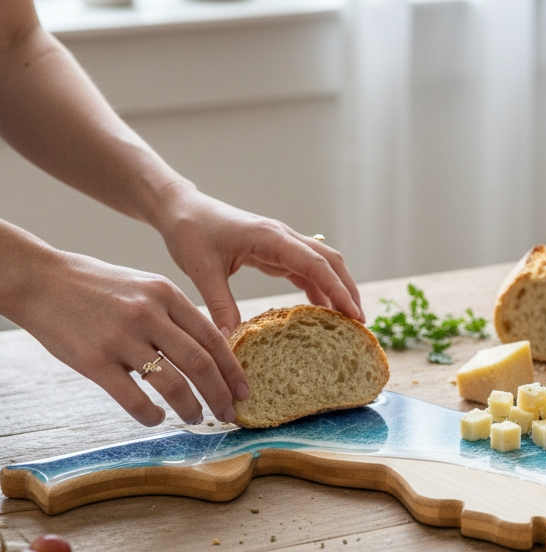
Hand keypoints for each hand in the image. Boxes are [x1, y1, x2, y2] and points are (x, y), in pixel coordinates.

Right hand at [12, 248, 248, 426]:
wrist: (42, 280)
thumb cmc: (96, 287)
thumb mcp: (143, 287)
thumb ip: (173, 314)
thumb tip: (206, 351)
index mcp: (166, 294)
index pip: (213, 338)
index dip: (233, 369)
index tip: (244, 391)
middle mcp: (149, 314)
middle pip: (200, 363)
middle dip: (220, 394)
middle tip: (229, 415)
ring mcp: (122, 338)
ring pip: (172, 384)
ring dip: (191, 408)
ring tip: (197, 419)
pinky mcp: (95, 360)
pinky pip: (134, 398)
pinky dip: (151, 415)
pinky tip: (156, 419)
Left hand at [158, 188, 364, 333]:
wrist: (180, 209)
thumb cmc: (190, 232)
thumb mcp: (202, 270)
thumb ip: (219, 305)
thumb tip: (229, 342)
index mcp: (270, 237)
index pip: (315, 264)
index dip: (337, 289)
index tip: (353, 315)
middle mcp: (282, 237)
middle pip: (329, 261)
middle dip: (348, 290)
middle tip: (360, 324)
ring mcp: (280, 244)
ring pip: (321, 265)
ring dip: (337, 289)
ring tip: (348, 321)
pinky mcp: (274, 252)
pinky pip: (305, 271)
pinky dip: (318, 290)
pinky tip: (321, 311)